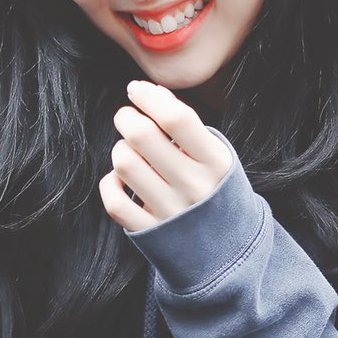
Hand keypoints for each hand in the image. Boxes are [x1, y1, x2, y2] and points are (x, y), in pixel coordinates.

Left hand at [99, 81, 232, 232]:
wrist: (227, 248)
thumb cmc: (215, 187)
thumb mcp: (214, 154)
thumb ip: (187, 124)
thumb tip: (153, 93)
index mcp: (215, 162)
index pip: (176, 118)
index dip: (149, 97)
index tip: (136, 89)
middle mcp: (194, 186)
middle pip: (142, 136)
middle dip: (126, 117)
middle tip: (128, 117)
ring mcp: (171, 212)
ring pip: (124, 165)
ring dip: (119, 150)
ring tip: (129, 151)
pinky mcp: (150, 233)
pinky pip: (114, 201)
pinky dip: (110, 184)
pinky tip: (120, 179)